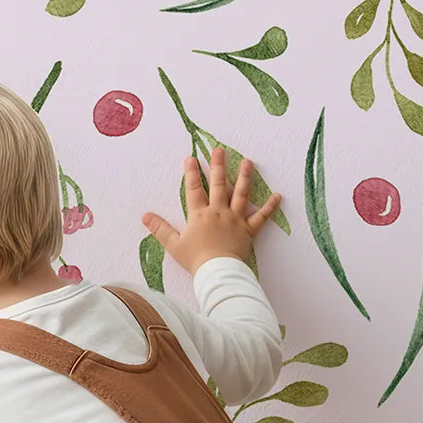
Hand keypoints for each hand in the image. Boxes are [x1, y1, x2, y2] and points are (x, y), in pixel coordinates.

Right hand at [142, 148, 281, 273]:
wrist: (218, 272)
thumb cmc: (195, 259)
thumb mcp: (173, 244)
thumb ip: (160, 228)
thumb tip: (145, 216)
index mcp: (199, 214)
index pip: (194, 189)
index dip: (192, 173)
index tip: (190, 158)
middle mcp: (218, 212)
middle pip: (219, 185)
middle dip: (218, 166)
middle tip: (220, 150)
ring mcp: (235, 219)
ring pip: (241, 194)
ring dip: (244, 177)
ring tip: (248, 162)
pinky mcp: (248, 230)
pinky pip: (261, 217)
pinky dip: (270, 206)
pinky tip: (278, 195)